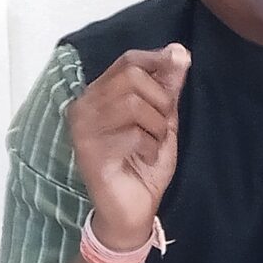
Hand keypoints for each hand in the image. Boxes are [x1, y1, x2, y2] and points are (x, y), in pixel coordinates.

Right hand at [68, 44, 189, 249]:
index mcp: (99, 95)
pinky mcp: (89, 151)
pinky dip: (150, 146)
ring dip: (156, 125)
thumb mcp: (163, 121)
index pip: (128, 60)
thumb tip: (179, 50)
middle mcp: (84, 107)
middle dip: (160, 99)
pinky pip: (131, 133)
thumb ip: (167, 88)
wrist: (133, 212)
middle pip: (131, 76)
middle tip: (162, 125)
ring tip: (153, 144)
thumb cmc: (144, 165)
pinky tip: (145, 158)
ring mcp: (83, 129)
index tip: (177, 73)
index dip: (157, 62)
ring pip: (132, 102)